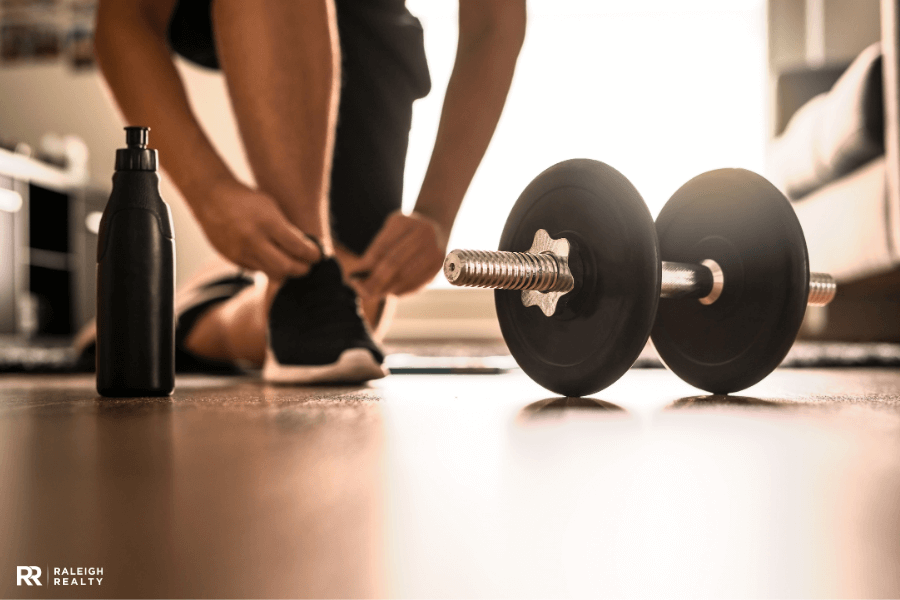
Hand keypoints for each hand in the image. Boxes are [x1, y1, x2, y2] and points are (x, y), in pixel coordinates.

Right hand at [193, 178, 320, 278]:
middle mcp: (254, 239)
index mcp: (268, 222)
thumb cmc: (247, 199)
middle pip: (286, 267)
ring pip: (271, 273)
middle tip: (308, 265)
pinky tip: (272, 260)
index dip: (312, 254)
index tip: (317, 255)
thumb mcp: (271, 207)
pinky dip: (267, 267)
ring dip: (285, 271)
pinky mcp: (232, 259)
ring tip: (292, 264)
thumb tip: (306, 250)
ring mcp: (241, 251)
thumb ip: (287, 229)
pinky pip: (256, 270)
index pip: (298, 247)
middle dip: (302, 269)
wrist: (211, 197)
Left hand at [354, 211, 447, 296]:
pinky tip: (391, 292)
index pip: (381, 248)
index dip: (367, 265)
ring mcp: (434, 250)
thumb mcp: (390, 230)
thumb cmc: (404, 231)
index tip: (354, 277)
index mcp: (404, 222)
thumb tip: (361, 274)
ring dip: (387, 289)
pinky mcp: (439, 266)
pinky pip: (417, 283)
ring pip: (405, 276)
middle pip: (394, 263)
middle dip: (375, 280)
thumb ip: (377, 249)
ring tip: (374, 294)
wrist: (436, 225)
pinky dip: (401, 291)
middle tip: (362, 292)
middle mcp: (423, 233)